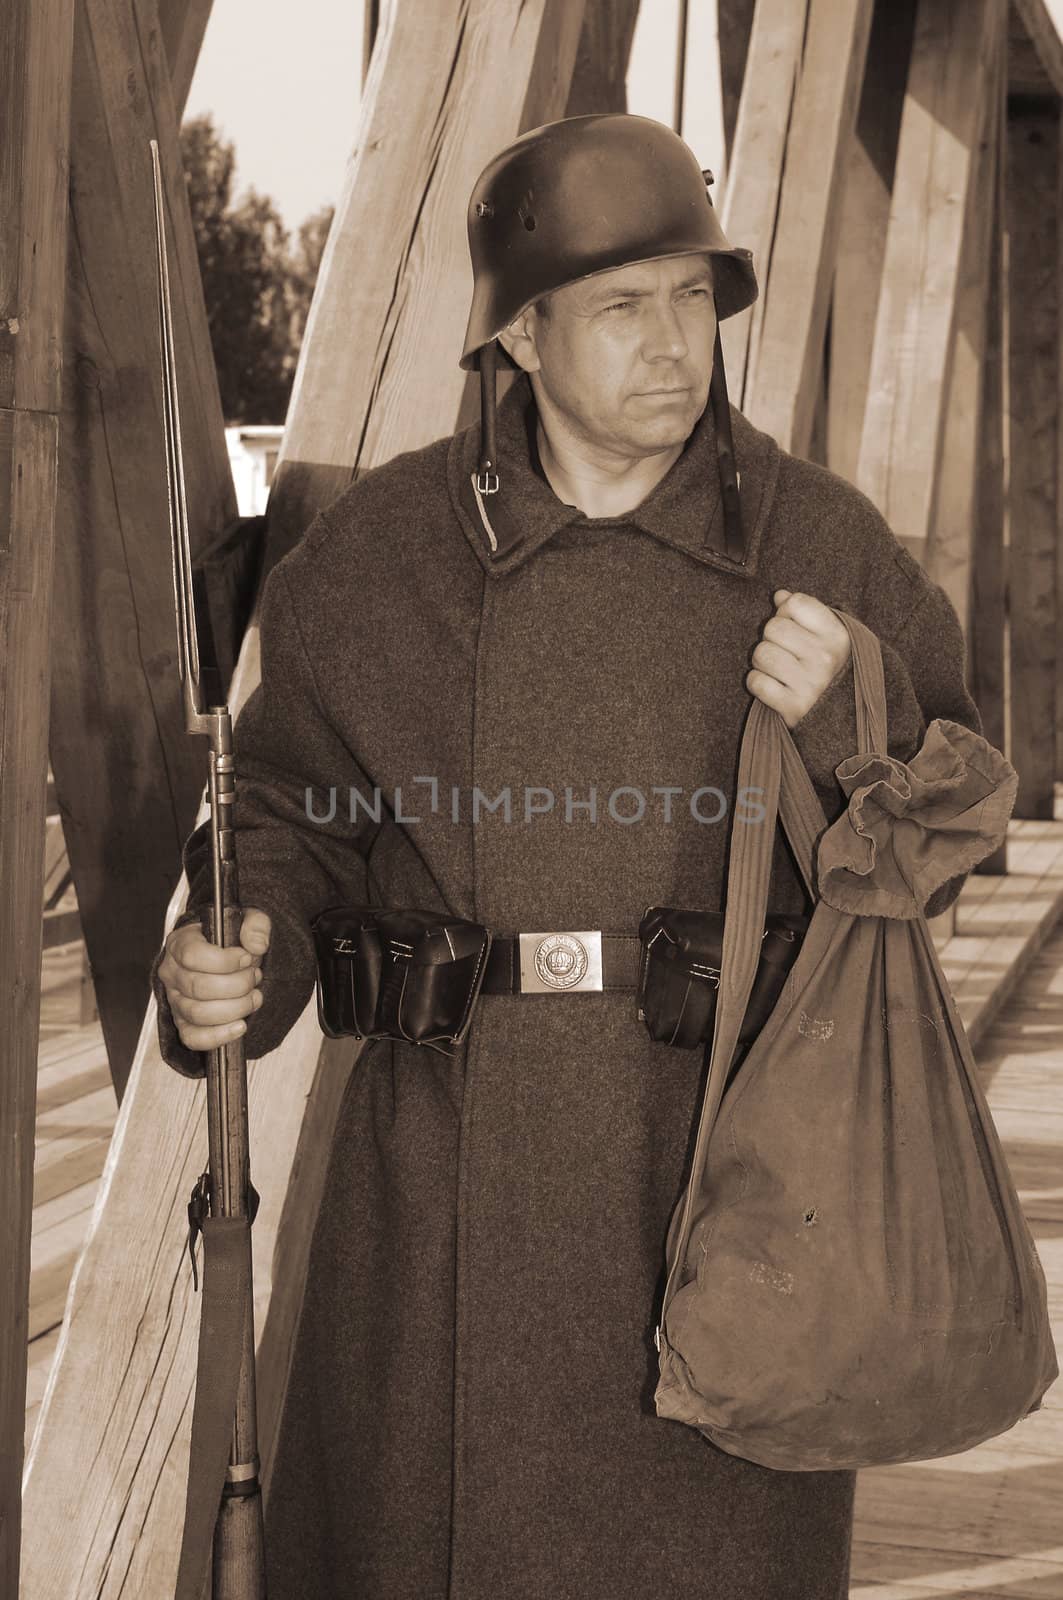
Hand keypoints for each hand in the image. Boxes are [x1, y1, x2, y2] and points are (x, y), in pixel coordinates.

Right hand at [159, 907, 271, 1051]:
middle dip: (237, 985)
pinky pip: (193, 1038)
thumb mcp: (248, 920)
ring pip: (198, 1013)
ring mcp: (175, 1000)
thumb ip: (255, 925)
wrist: (232, 959)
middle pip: (198, 987)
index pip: (192, 955)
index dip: (225, 961)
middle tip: (255, 977)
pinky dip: (219, 1036)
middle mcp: (172, 973)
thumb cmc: (234, 940)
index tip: (247, 958)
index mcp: (181, 943)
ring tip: (254, 996)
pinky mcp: (184, 1023)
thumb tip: (256, 945)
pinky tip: (240, 1025)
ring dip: (235, 1008)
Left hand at [746, 589, 850, 728]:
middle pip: (773, 626)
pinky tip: (773, 688)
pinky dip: (758, 684)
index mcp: (838, 636)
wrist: (843, 721)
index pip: (796, 603)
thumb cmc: (831, 671)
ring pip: (761, 653)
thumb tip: (780, 596)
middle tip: (785, 653)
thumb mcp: (829, 638)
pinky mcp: (792, 706)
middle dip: (772, 638)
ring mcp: (809, 683)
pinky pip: (755, 682)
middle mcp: (826, 657)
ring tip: (779, 671)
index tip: (795, 628)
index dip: (787, 612)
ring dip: (763, 662)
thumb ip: (806, 613)